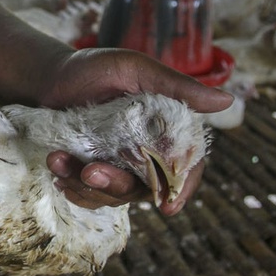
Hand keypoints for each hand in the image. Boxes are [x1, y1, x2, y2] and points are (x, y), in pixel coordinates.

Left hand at [40, 48, 230, 214]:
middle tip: (89, 171)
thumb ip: (176, 86)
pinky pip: (87, 194)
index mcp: (166, 131)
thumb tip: (227, 100)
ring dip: (85, 186)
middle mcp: (146, 154)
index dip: (182, 188)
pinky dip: (71, 186)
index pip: (186, 167)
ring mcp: (117, 166)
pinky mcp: (91, 172)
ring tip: (58, 161)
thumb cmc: (95, 68)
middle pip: (144, 188)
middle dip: (114, 185)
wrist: (49, 77)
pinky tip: (56, 169)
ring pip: (112, 195)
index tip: (168, 206)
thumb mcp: (135, 68)